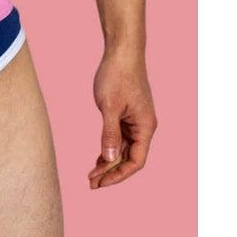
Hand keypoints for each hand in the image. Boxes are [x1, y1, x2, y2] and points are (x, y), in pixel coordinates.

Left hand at [88, 49, 156, 188]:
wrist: (122, 52)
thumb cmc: (117, 76)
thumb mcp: (109, 106)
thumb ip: (109, 133)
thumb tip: (109, 158)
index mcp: (145, 126)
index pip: (136, 161)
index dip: (118, 175)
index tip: (101, 183)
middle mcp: (144, 126)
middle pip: (130, 158)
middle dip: (111, 172)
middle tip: (91, 183)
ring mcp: (136, 120)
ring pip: (124, 149)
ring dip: (109, 162)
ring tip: (92, 175)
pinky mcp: (128, 114)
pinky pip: (120, 138)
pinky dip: (110, 149)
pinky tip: (98, 158)